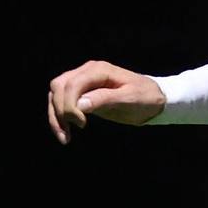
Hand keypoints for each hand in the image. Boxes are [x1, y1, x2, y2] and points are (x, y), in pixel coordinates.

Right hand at [45, 61, 165, 142]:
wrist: (153, 100)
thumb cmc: (145, 97)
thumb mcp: (130, 99)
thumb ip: (106, 99)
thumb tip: (80, 104)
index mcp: (98, 70)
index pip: (72, 84)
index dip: (70, 104)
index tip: (81, 124)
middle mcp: (87, 72)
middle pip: (59, 87)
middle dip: (59, 111)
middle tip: (70, 132)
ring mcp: (82, 81)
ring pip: (56, 94)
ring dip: (55, 115)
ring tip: (64, 137)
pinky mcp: (81, 93)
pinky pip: (62, 101)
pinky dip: (59, 116)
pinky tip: (65, 131)